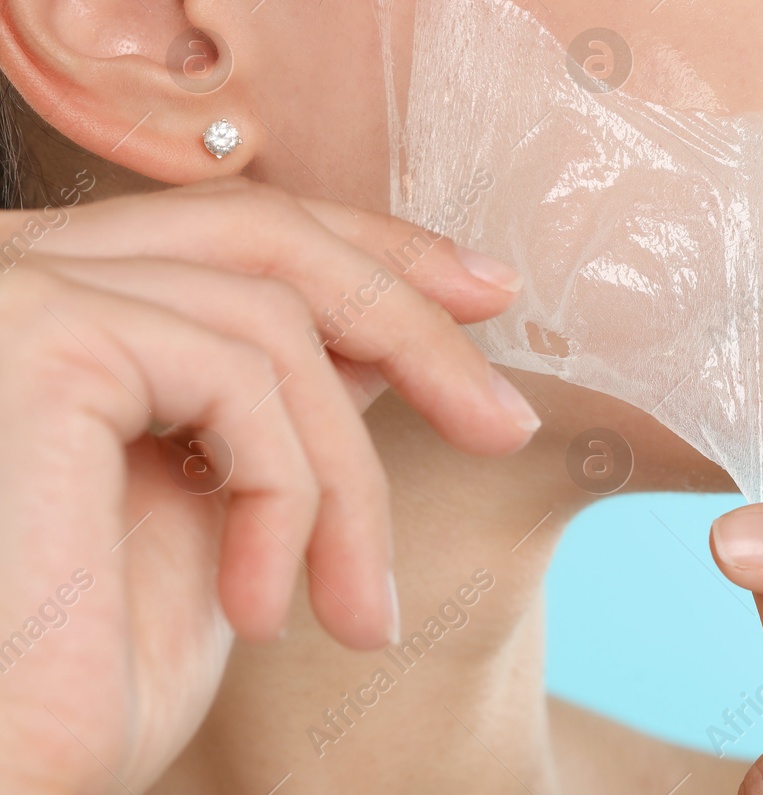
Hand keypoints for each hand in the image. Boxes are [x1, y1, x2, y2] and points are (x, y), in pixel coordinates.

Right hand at [0, 178, 539, 793]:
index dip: (370, 252)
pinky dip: (287, 492)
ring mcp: (18, 286)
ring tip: (357, 608)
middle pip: (261, 235)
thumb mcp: (212, 512)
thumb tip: (375, 339)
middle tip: (506, 419)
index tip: (483, 295)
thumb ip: (273, 405)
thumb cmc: (80, 686)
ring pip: (271, 321)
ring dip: (347, 477)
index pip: (232, 228)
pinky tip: (260, 606)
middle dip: (409, 315)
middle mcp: (15, 266)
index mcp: (50, 301)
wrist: (12, 779)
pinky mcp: (40, 331)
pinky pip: (239, 376)